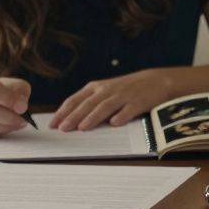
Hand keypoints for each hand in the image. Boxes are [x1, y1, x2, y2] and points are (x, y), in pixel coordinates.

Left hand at [50, 70, 165, 130]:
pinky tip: (115, 123)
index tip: (53, 124)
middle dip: (74, 116)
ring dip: (93, 117)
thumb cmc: (127, 89)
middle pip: (88, 104)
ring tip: (82, 128)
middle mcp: (108, 90)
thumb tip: (69, 119)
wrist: (156, 80)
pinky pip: (129, 109)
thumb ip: (90, 103)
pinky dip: (122, 115)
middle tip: (63, 128)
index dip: (63, 111)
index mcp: (97, 88)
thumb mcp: (106, 91)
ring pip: (105, 106)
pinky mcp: (139, 101)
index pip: (75, 99)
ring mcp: (123, 95)